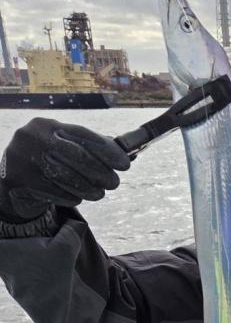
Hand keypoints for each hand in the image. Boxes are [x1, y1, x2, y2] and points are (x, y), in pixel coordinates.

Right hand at [0, 117, 129, 221]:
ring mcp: (24, 158)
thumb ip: (88, 148)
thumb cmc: (46, 162)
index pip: (82, 135)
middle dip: (100, 171)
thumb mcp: (62, 148)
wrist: (11, 181)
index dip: (107, 150)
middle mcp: (33, 137)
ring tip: (100, 194)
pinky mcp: (20, 180)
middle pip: (77, 156)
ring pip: (67, 176)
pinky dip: (71, 196)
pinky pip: (54, 191)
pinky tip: (79, 197)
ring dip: (88, 188)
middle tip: (115, 182)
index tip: (125, 164)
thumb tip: (126, 153)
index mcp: (48, 125)